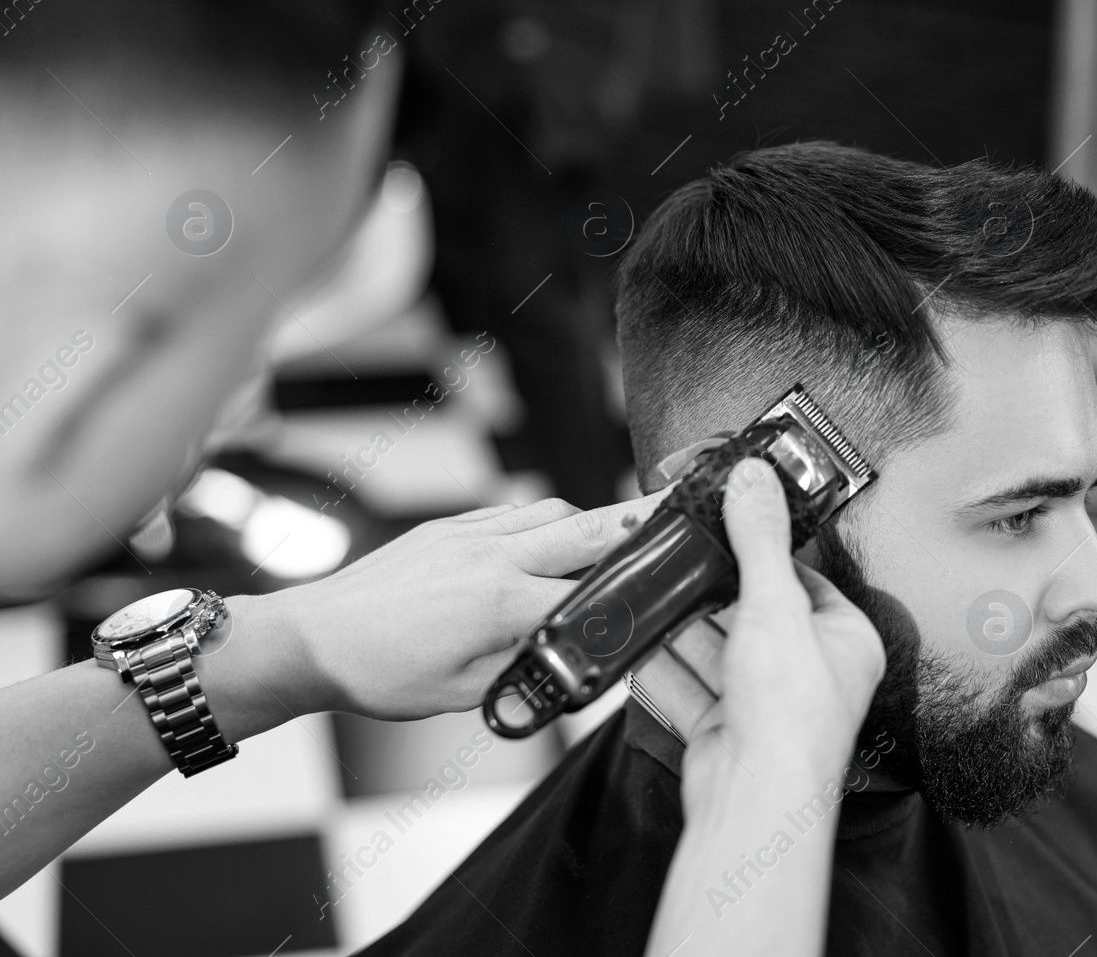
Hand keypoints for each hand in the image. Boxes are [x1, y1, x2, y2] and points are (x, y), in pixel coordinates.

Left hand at [238, 495, 662, 721]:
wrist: (313, 640)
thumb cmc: (378, 674)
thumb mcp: (465, 694)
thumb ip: (525, 672)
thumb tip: (566, 663)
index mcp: (502, 602)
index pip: (591, 592)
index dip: (631, 595)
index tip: (664, 592)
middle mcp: (492, 556)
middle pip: (587, 529)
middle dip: (638, 523)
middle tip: (677, 514)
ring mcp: (470, 533)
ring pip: (552, 510)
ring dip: (589, 521)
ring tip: (615, 536)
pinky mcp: (450, 526)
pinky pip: (513, 511)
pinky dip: (543, 520)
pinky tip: (550, 540)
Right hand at [642, 461, 883, 956]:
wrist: (755, 801)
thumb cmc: (790, 713)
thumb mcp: (774, 603)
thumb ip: (759, 539)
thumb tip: (755, 478)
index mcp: (845, 642)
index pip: (804, 580)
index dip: (764, 553)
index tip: (728, 525)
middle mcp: (810, 677)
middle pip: (752, 618)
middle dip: (710, 595)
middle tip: (678, 559)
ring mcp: (766, 710)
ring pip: (716, 656)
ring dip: (680, 631)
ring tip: (648, 596)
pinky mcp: (725, 737)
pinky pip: (689, 693)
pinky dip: (661, 671)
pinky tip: (635, 647)